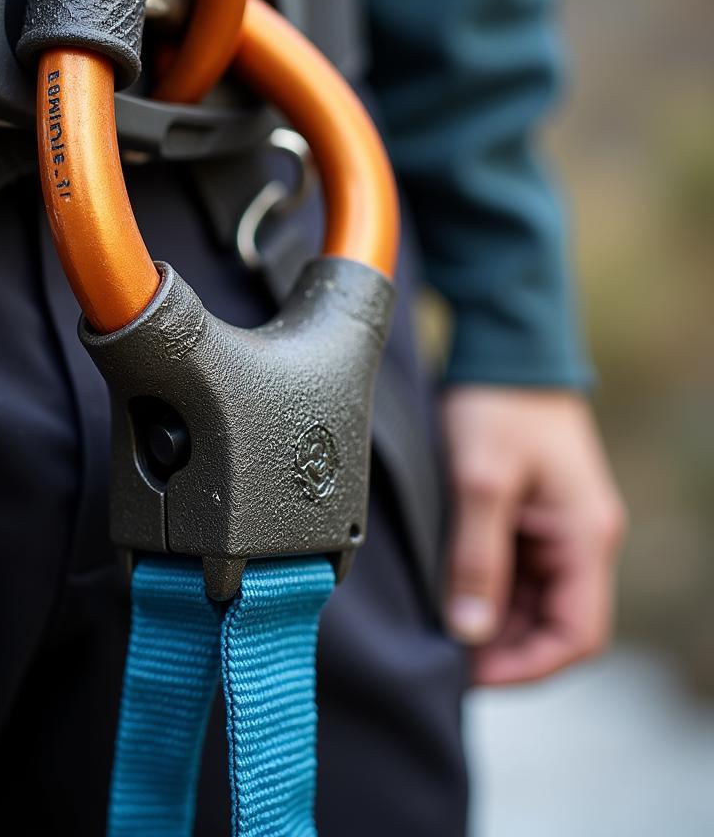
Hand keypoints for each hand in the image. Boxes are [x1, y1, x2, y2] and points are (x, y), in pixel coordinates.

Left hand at [441, 387, 625, 684]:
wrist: (504, 350)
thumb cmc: (498, 406)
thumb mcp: (479, 482)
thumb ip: (477, 559)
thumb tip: (469, 632)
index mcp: (585, 538)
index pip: (578, 635)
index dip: (528, 667)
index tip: (471, 674)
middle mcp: (580, 541)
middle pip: (554, 625)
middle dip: (504, 648)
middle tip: (444, 657)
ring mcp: (556, 530)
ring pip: (533, 602)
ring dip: (493, 622)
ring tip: (439, 631)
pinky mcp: (531, 517)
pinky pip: (517, 573)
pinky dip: (487, 592)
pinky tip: (449, 596)